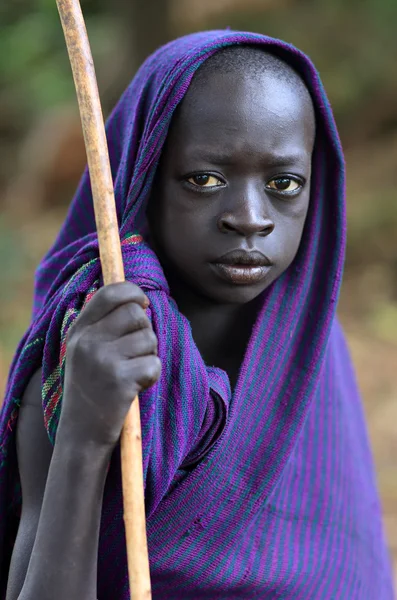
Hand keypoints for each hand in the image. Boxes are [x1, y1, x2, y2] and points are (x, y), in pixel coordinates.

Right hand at [58, 282, 160, 448]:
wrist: (81, 435)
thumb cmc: (90, 389)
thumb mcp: (84, 352)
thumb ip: (103, 324)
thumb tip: (137, 299)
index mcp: (78, 330)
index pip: (109, 293)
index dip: (133, 292)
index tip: (143, 304)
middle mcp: (87, 341)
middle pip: (135, 314)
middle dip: (145, 330)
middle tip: (136, 352)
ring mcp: (102, 360)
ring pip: (149, 339)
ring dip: (149, 356)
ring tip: (132, 373)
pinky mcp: (120, 380)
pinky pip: (154, 364)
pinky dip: (152, 376)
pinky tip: (136, 387)